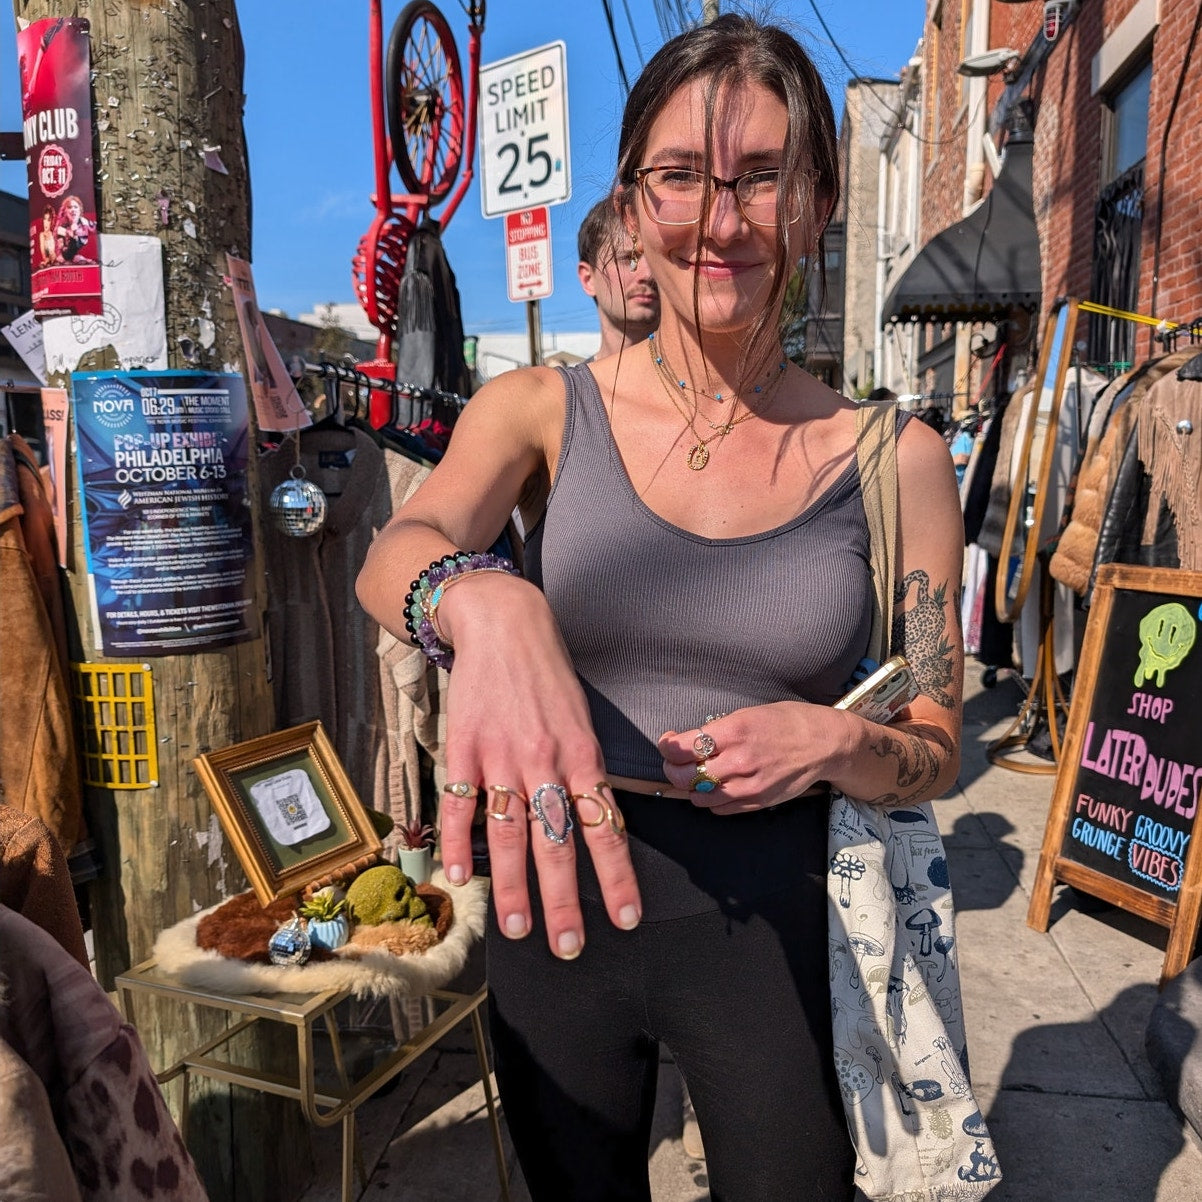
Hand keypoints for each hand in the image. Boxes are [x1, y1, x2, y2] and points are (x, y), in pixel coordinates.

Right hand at [436, 574, 641, 957]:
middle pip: (556, 843)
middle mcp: (545, 762)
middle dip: (564, 901)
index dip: (616, 876)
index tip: (625, 919)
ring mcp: (501, 757)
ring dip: (513, 887)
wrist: (504, 625)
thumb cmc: (549, 677)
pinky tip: (459, 878)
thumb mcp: (583, 720)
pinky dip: (459, 843)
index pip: (604, 829)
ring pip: (509, 834)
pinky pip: (462, 805)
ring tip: (518, 930)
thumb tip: (596, 826)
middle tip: (569, 946)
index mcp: (582, 756)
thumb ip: (586, 773)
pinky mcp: (464, 748)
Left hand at [657, 702, 850, 815]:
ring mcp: (748, 786)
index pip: (682, 748)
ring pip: (699, 797)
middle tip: (677, 761)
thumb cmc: (789, 722)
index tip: (668, 742)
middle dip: (672, 769)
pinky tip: (718, 785)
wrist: (825, 744)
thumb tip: (689, 742)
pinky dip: (711, 800)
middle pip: (684, 777)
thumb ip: (718, 730)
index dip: (667, 746)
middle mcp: (739, 761)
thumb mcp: (749, 713)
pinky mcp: (758, 802)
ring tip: (698, 774)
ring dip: (691, 787)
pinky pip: (720, 809)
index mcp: (734, 731)